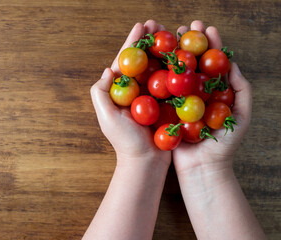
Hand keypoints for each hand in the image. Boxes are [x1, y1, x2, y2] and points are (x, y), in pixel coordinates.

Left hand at [90, 20, 169, 165]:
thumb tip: (108, 69)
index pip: (126, 61)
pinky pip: (173, 83)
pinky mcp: (168, 103)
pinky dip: (177, 68)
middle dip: (150, 41)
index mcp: (122, 90)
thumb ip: (101, 93)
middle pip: (144, 60)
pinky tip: (184, 55)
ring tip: (171, 32)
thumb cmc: (125, 142)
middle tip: (158, 23)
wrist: (146, 162)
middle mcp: (137, 90)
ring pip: (159, 68)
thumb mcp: (106, 118)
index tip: (141, 26)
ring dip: (165, 49)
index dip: (133, 42)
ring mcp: (153, 96)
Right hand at [172, 20, 251, 173]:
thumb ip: (241, 90)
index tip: (207, 28)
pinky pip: (161, 90)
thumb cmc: (224, 145)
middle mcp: (196, 92)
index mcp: (214, 91)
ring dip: (172, 53)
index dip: (211, 43)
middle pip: (192, 62)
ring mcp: (179, 100)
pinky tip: (153, 60)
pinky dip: (157, 74)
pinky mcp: (165, 110)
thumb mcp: (242, 116)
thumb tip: (232, 64)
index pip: (213, 62)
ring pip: (175, 72)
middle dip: (189, 42)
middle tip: (184, 26)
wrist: (201, 168)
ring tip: (167, 36)